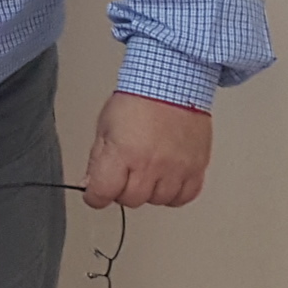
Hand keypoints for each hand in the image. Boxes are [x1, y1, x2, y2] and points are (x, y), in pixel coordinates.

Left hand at [82, 91, 210, 208]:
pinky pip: (185, 197)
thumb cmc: (138, 100)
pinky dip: (174, 193)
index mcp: (123, 153)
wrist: (171, 85)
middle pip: (131, 200)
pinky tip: (166, 179)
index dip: (95, 197)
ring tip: (147, 172)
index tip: (96, 194)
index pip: (103, 193)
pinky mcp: (196, 167)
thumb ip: (97, 160)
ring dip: (149, 192)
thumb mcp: (105, 127)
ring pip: (158, 201)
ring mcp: (176, 168)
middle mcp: (151, 164)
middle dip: (121, 191)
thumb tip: (91, 184)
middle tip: (123, 176)